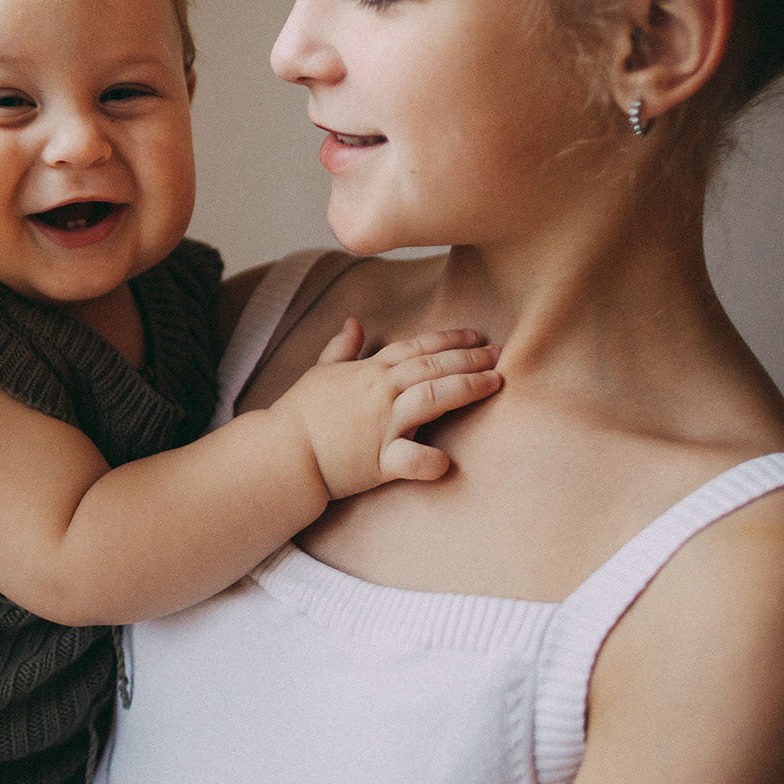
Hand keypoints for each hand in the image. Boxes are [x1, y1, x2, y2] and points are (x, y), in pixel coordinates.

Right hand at [273, 323, 501, 498]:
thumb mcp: (320, 371)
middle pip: (432, 366)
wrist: (282, 452)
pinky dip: (430, 460)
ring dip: (465, 387)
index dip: (447, 339)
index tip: (475, 336)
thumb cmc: (300, 414)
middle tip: (501, 353)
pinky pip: (410, 459)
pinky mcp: (379, 460)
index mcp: (369, 371)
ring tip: (495, 382)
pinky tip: (449, 461)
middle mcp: (380, 392)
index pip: (416, 347)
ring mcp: (382, 425)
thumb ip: (341, 347)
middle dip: (469, 358)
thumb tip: (354, 322)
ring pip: (431, 396)